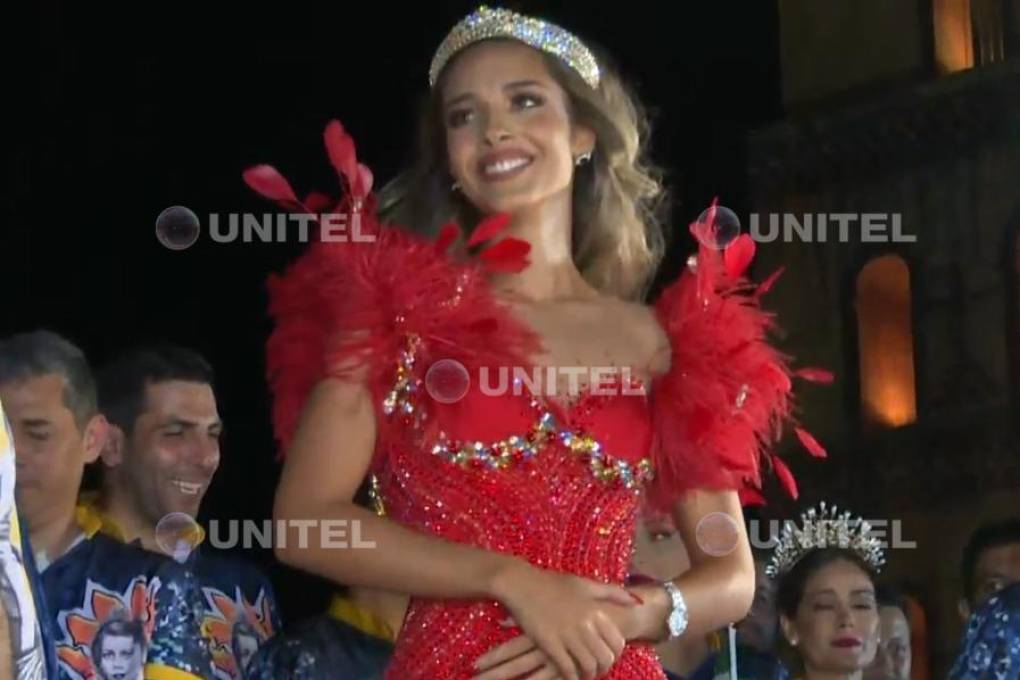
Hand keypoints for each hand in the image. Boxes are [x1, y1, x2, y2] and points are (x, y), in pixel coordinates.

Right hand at [483, 562, 635, 679]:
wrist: (520, 584)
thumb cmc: (552, 583)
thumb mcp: (584, 584)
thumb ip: (612, 592)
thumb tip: (638, 601)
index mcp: (595, 610)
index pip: (618, 642)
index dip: (615, 653)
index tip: (607, 655)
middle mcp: (585, 624)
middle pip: (605, 657)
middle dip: (603, 667)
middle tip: (596, 668)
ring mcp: (567, 635)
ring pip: (588, 666)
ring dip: (588, 674)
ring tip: (584, 673)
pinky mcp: (550, 645)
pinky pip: (567, 669)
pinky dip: (571, 676)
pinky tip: (569, 675)